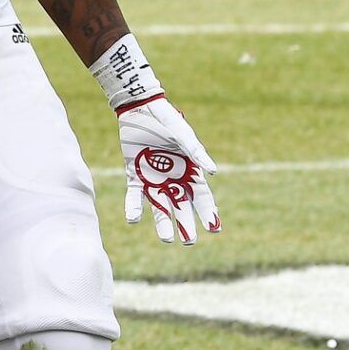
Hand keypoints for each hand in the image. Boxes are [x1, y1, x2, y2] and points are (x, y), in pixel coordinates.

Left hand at [118, 97, 220, 244]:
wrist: (138, 107)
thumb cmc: (165, 118)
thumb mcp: (181, 134)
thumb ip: (195, 152)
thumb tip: (213, 172)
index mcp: (188, 169)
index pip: (201, 196)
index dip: (208, 212)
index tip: (214, 228)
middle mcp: (172, 178)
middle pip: (182, 206)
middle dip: (186, 224)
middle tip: (190, 241)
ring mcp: (153, 179)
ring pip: (159, 207)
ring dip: (163, 223)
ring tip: (167, 240)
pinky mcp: (134, 175)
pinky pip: (134, 196)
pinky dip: (134, 207)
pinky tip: (134, 220)